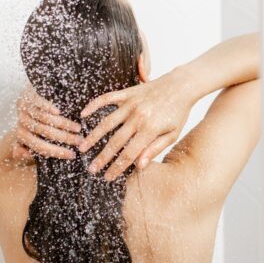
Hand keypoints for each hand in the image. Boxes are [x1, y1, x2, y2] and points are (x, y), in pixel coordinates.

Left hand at [14, 85, 82, 160]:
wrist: (27, 97)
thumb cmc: (33, 120)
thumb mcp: (31, 135)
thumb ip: (28, 147)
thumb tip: (26, 154)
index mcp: (22, 135)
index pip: (39, 147)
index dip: (56, 152)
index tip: (72, 155)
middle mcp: (22, 122)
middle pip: (44, 132)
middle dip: (64, 138)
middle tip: (79, 141)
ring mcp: (26, 108)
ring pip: (45, 118)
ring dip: (63, 124)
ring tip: (77, 128)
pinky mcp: (29, 95)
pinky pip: (39, 103)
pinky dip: (49, 108)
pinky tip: (59, 112)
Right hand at [78, 70, 195, 180]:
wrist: (181, 86)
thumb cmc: (178, 112)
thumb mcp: (172, 134)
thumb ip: (155, 149)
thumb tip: (140, 166)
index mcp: (150, 129)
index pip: (130, 153)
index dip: (117, 167)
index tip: (108, 177)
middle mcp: (138, 117)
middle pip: (115, 141)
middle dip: (102, 157)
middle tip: (91, 169)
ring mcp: (131, 104)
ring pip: (107, 122)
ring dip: (93, 136)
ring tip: (82, 147)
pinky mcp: (127, 93)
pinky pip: (107, 99)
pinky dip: (94, 106)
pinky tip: (83, 114)